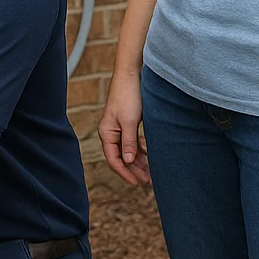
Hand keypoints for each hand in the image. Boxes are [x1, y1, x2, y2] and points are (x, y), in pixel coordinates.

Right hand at [98, 67, 149, 185]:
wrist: (132, 75)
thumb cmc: (129, 96)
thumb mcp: (130, 121)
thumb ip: (129, 142)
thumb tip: (127, 161)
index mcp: (107, 133)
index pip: (114, 160)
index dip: (125, 173)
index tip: (137, 183)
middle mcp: (111, 133)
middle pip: (121, 158)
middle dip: (134, 170)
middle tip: (148, 181)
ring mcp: (119, 129)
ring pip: (128, 151)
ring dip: (139, 162)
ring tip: (151, 172)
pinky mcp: (128, 124)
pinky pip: (133, 143)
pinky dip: (141, 151)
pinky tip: (150, 157)